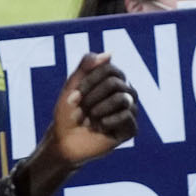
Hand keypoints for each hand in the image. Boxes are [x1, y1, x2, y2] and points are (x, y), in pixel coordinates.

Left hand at [46, 52, 136, 167]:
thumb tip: (109, 54)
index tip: (74, 95)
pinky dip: (106, 121)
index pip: (109, 69)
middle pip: (115, 83)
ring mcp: (130, 111)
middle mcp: (126, 93)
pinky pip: (126, 116)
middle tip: (81, 110)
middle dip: (91, 98)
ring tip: (89, 119)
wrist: (64, 142)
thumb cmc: (67, 114)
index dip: (89, 81)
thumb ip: (86, 67)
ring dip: (98, 109)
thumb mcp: (72, 87)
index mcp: (113, 81)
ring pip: (122, 98)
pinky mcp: (131, 129)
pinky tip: (99, 128)